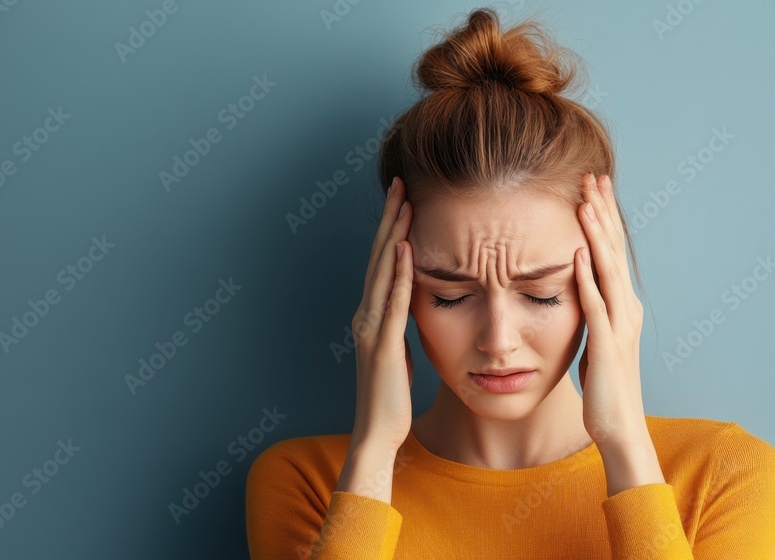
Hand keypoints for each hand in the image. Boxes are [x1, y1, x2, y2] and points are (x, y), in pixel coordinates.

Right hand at [349, 176, 414, 453]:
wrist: (376, 434)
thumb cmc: (389, 398)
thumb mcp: (396, 353)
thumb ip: (399, 326)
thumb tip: (412, 304)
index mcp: (371, 316)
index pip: (382, 263)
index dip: (391, 229)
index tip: (403, 199)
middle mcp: (366, 315)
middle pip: (378, 257)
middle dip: (390, 218)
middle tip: (400, 182)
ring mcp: (371, 329)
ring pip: (382, 271)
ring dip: (392, 235)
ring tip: (404, 203)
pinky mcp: (382, 345)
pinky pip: (393, 302)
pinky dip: (398, 273)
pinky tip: (406, 249)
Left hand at [575, 172, 648, 446]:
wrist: (618, 425)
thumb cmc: (604, 385)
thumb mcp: (596, 337)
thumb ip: (590, 310)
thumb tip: (576, 284)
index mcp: (621, 304)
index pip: (611, 250)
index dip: (602, 217)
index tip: (590, 185)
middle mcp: (626, 307)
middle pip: (613, 249)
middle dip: (602, 211)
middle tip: (592, 176)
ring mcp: (619, 324)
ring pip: (607, 269)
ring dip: (595, 234)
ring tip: (583, 202)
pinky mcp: (607, 344)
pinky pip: (596, 304)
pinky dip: (587, 276)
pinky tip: (577, 253)